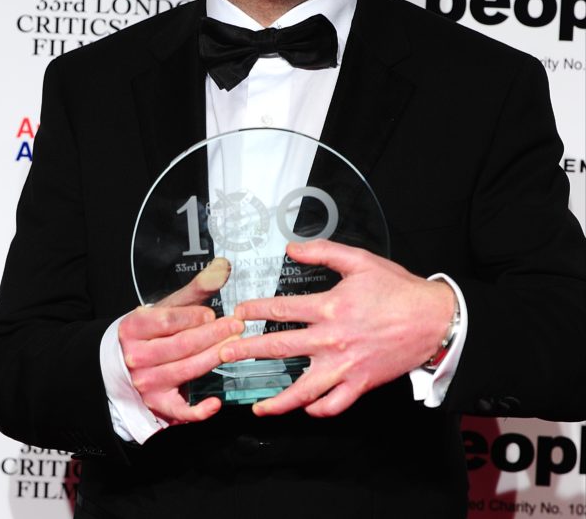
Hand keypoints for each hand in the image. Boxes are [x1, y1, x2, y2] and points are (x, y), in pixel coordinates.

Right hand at [119, 258, 243, 423]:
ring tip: (234, 346)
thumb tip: (223, 267)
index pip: (167, 320)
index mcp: (135, 328)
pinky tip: (215, 402)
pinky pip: (178, 411)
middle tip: (236, 327)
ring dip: (212, 358)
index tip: (212, 314)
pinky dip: (198, 411)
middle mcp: (137, 357)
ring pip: (185, 370)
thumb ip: (197, 289)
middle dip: (213, 335)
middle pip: (180, 345)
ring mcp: (146, 383)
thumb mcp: (168, 307)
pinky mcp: (156, 404)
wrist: (124, 362)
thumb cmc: (151, 332)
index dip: (193, 317)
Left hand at [219, 240, 454, 417]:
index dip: (254, 310)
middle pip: (281, 348)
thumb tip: (290, 249)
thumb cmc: (398, 289)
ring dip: (277, 400)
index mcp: (330, 307)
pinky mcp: (361, 383)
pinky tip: (306, 409)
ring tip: (258, 406)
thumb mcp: (360, 260)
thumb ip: (323, 252)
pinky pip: (335, 404)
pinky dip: (318, 410)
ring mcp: (346, 365)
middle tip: (225, 355)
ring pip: (304, 389)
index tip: (238, 315)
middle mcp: (332, 339)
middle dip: (248, 352)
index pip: (281, 309)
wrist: (433, 318)